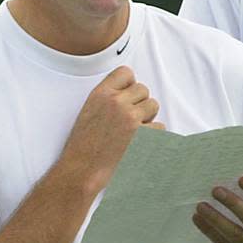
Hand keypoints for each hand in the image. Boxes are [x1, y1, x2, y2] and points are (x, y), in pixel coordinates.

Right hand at [62, 66, 161, 190]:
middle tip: (128, 119)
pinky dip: (153, 135)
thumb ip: (108, 97)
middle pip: (143, 89)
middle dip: (139, 103)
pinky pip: (160, 127)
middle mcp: (117, 102)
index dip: (129, 85)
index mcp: (101, 94)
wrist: (83, 169)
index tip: (127, 95)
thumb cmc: (84, 144)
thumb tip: (130, 91)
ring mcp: (131, 118)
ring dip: (147, 117)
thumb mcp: (89, 110)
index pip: (126, 73)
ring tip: (133, 131)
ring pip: (153, 105)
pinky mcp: (143, 135)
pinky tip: (138, 142)